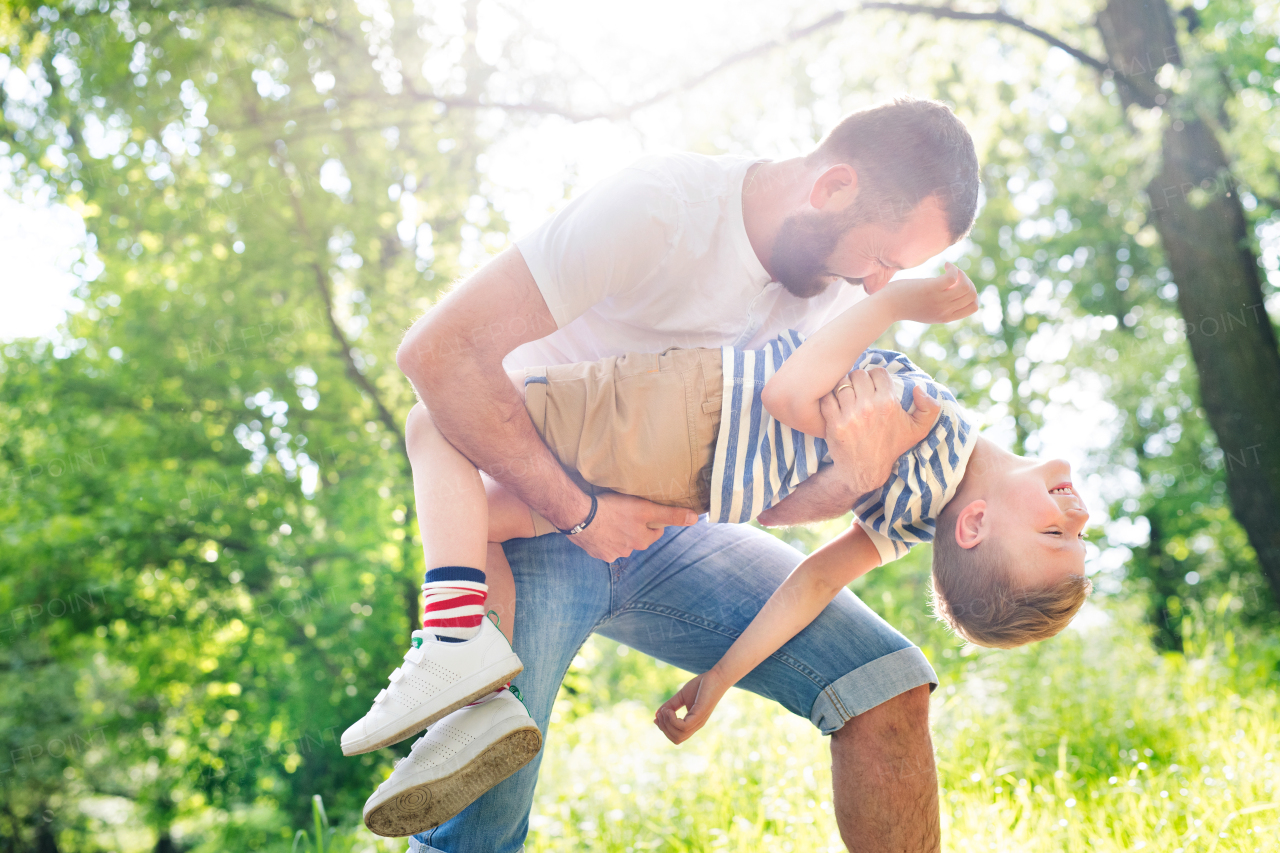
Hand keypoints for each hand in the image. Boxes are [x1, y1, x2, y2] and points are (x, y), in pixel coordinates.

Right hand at [569, 492, 697, 562]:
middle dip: (634, 528)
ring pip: (620, 542)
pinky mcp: (595, 552)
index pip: (654, 532)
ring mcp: (610, 554)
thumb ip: (670, 515)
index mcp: (641, 541)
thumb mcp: (645, 509)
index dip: (651, 521)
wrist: (579, 517)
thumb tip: (695, 519)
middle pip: (636, 538)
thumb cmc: (613, 510)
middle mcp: (627, 551)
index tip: (644, 511)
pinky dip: (602, 537)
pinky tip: (598, 526)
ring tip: (610, 518)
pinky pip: (603, 545)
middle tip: (625, 512)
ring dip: (617, 533)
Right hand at [654, 670, 728, 744]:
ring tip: (665, 711)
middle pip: (677, 739)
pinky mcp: (700, 714)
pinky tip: (670, 710)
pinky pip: (684, 726)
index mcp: (692, 723)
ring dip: (667, 724)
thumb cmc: (700, 686)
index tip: (656, 717)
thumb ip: (670, 705)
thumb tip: (657, 715)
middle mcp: (696, 725)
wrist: (716, 676)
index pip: (677, 737)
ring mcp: (698, 721)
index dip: (664, 730)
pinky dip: (673, 720)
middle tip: (660, 713)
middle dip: (664, 728)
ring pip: (679, 735)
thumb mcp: (681, 696)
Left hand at [820, 368, 941, 498]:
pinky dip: (829, 398)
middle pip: (858, 374)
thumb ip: (929, 408)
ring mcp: (849, 415)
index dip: (876, 377)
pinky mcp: (834, 423)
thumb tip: (919, 388)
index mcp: (888, 404)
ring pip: (842, 383)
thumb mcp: (918, 430)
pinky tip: (835, 404)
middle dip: (859, 380)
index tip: (873, 386)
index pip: (878, 373)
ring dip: (843, 387)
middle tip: (859, 389)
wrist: (866, 470)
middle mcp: (869, 407)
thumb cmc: (891, 447)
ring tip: (847, 395)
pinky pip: (827, 397)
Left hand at [881, 262, 977, 324]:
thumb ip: (942, 304)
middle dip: (967, 281)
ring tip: (951, 269)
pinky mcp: (931, 289)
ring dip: (962, 273)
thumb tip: (955, 286)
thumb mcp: (928, 309)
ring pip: (966, 286)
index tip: (958, 285)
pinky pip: (953, 277)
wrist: (887, 306)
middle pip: (972, 295)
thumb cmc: (905, 304)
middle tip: (955, 275)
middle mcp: (945, 311)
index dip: (971, 293)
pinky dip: (953, 268)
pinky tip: (946, 265)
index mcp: (946, 317)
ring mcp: (939, 301)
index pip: (973, 307)